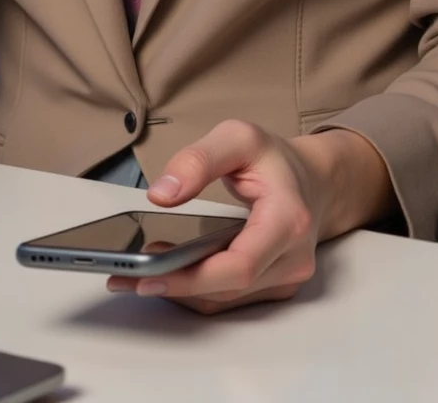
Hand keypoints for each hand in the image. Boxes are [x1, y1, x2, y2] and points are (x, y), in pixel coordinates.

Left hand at [105, 119, 329, 314]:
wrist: (312, 179)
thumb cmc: (275, 160)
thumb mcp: (237, 137)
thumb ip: (198, 160)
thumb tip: (161, 195)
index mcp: (288, 220)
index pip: (240, 265)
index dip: (192, 276)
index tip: (149, 273)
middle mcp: (292, 258)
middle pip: (227, 288)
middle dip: (174, 285)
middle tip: (125, 274)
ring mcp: (285, 278)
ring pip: (225, 299)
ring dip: (179, 291)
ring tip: (133, 275)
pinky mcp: (273, 286)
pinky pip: (229, 296)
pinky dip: (195, 289)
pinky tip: (165, 274)